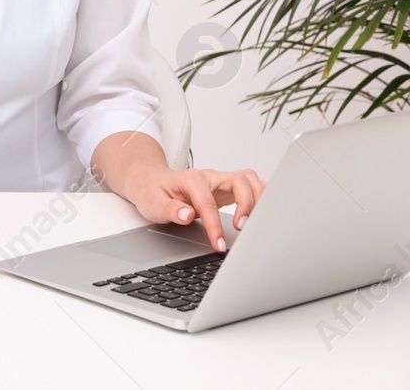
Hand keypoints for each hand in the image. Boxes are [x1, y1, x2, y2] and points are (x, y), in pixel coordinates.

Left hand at [121, 166, 265, 252]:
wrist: (150, 180)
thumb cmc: (152, 191)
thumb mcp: (151, 203)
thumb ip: (169, 209)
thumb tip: (187, 215)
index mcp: (191, 179)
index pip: (208, 202)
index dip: (215, 225)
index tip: (218, 243)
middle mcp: (210, 177)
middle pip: (239, 180)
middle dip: (246, 205)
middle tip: (242, 229)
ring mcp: (221, 181)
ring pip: (250, 180)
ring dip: (260, 199)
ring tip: (259, 222)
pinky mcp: (228, 188)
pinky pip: (253, 186)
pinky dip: (264, 196)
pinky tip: (269, 210)